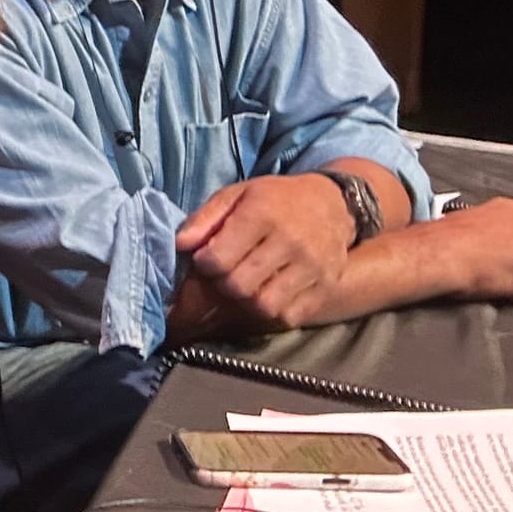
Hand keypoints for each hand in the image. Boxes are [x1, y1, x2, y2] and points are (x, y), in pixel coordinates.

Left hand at [175, 174, 354, 327]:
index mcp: (262, 214)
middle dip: (223, 284)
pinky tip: (270, 292)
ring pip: (263, 306)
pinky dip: (274, 310)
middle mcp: (290, 241)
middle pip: (238, 286)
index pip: (218, 259)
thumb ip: (204, 219)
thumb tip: (180, 244)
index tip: (208, 258)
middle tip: (227, 273)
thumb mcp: (236, 195)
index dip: (204, 264)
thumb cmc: (274, 200)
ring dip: (247, 301)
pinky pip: (289, 316)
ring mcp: (312, 266)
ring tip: (248, 283)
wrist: (332, 204)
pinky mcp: (327, 286)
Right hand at [435, 197, 512, 299]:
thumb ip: (485, 231)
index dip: (507, 248)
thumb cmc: (444, 241)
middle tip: (495, 271)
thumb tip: (483, 244)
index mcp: (507, 207)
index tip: (495, 256)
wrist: (443, 254)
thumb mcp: (463, 224)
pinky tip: (499, 289)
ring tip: (494, 281)